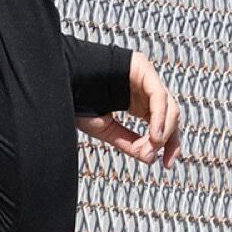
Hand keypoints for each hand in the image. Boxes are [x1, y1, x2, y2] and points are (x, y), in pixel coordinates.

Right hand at [75, 52, 182, 168]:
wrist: (61, 80)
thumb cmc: (76, 99)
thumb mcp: (105, 129)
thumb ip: (128, 143)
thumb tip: (150, 158)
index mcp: (136, 103)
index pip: (163, 124)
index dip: (168, 145)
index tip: (165, 163)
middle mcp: (144, 91)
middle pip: (171, 117)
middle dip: (169, 139)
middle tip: (156, 156)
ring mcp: (145, 78)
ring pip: (168, 106)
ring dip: (165, 129)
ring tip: (152, 144)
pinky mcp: (142, 68)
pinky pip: (158, 96)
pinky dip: (159, 117)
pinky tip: (154, 134)